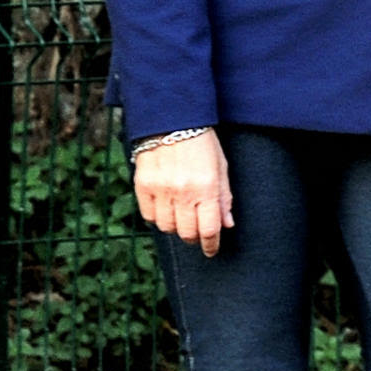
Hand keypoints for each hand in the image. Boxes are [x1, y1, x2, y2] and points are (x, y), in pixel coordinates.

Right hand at [135, 130, 233, 257]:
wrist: (171, 120)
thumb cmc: (201, 143)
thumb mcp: (221, 167)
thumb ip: (224, 197)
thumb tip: (227, 224)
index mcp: (206, 188)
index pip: (209, 229)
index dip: (211, 245)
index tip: (211, 250)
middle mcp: (183, 192)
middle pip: (187, 233)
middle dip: (194, 238)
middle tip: (197, 235)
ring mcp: (160, 190)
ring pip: (167, 227)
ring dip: (176, 228)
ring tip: (181, 219)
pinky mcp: (143, 185)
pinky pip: (149, 215)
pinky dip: (158, 218)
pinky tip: (165, 210)